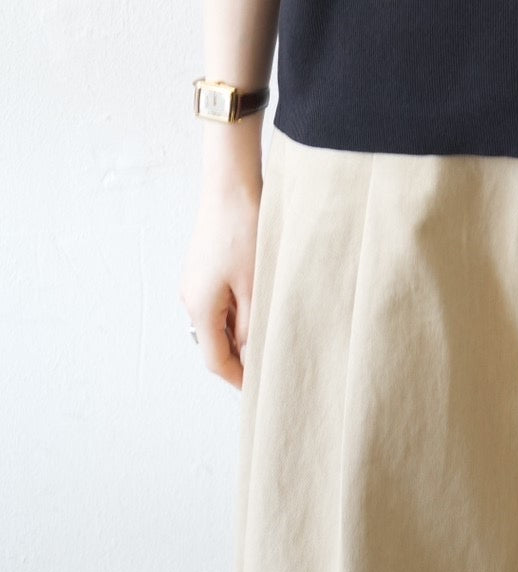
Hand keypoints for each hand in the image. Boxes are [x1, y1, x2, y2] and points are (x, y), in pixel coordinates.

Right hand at [179, 164, 261, 389]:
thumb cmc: (243, 229)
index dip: (238, 377)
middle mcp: (190, 297)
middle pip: (214, 341)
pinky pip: (219, 299)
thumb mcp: (254, 284)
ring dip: (241, 328)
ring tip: (272, 327)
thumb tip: (249, 355)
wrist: (230, 183)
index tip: (260, 388)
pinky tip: (261, 299)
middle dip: (240, 354)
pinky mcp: (204, 265)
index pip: (215, 359)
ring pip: (218, 319)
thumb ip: (251, 325)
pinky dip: (238, 308)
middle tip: (272, 358)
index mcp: (199, 308)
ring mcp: (195, 280)